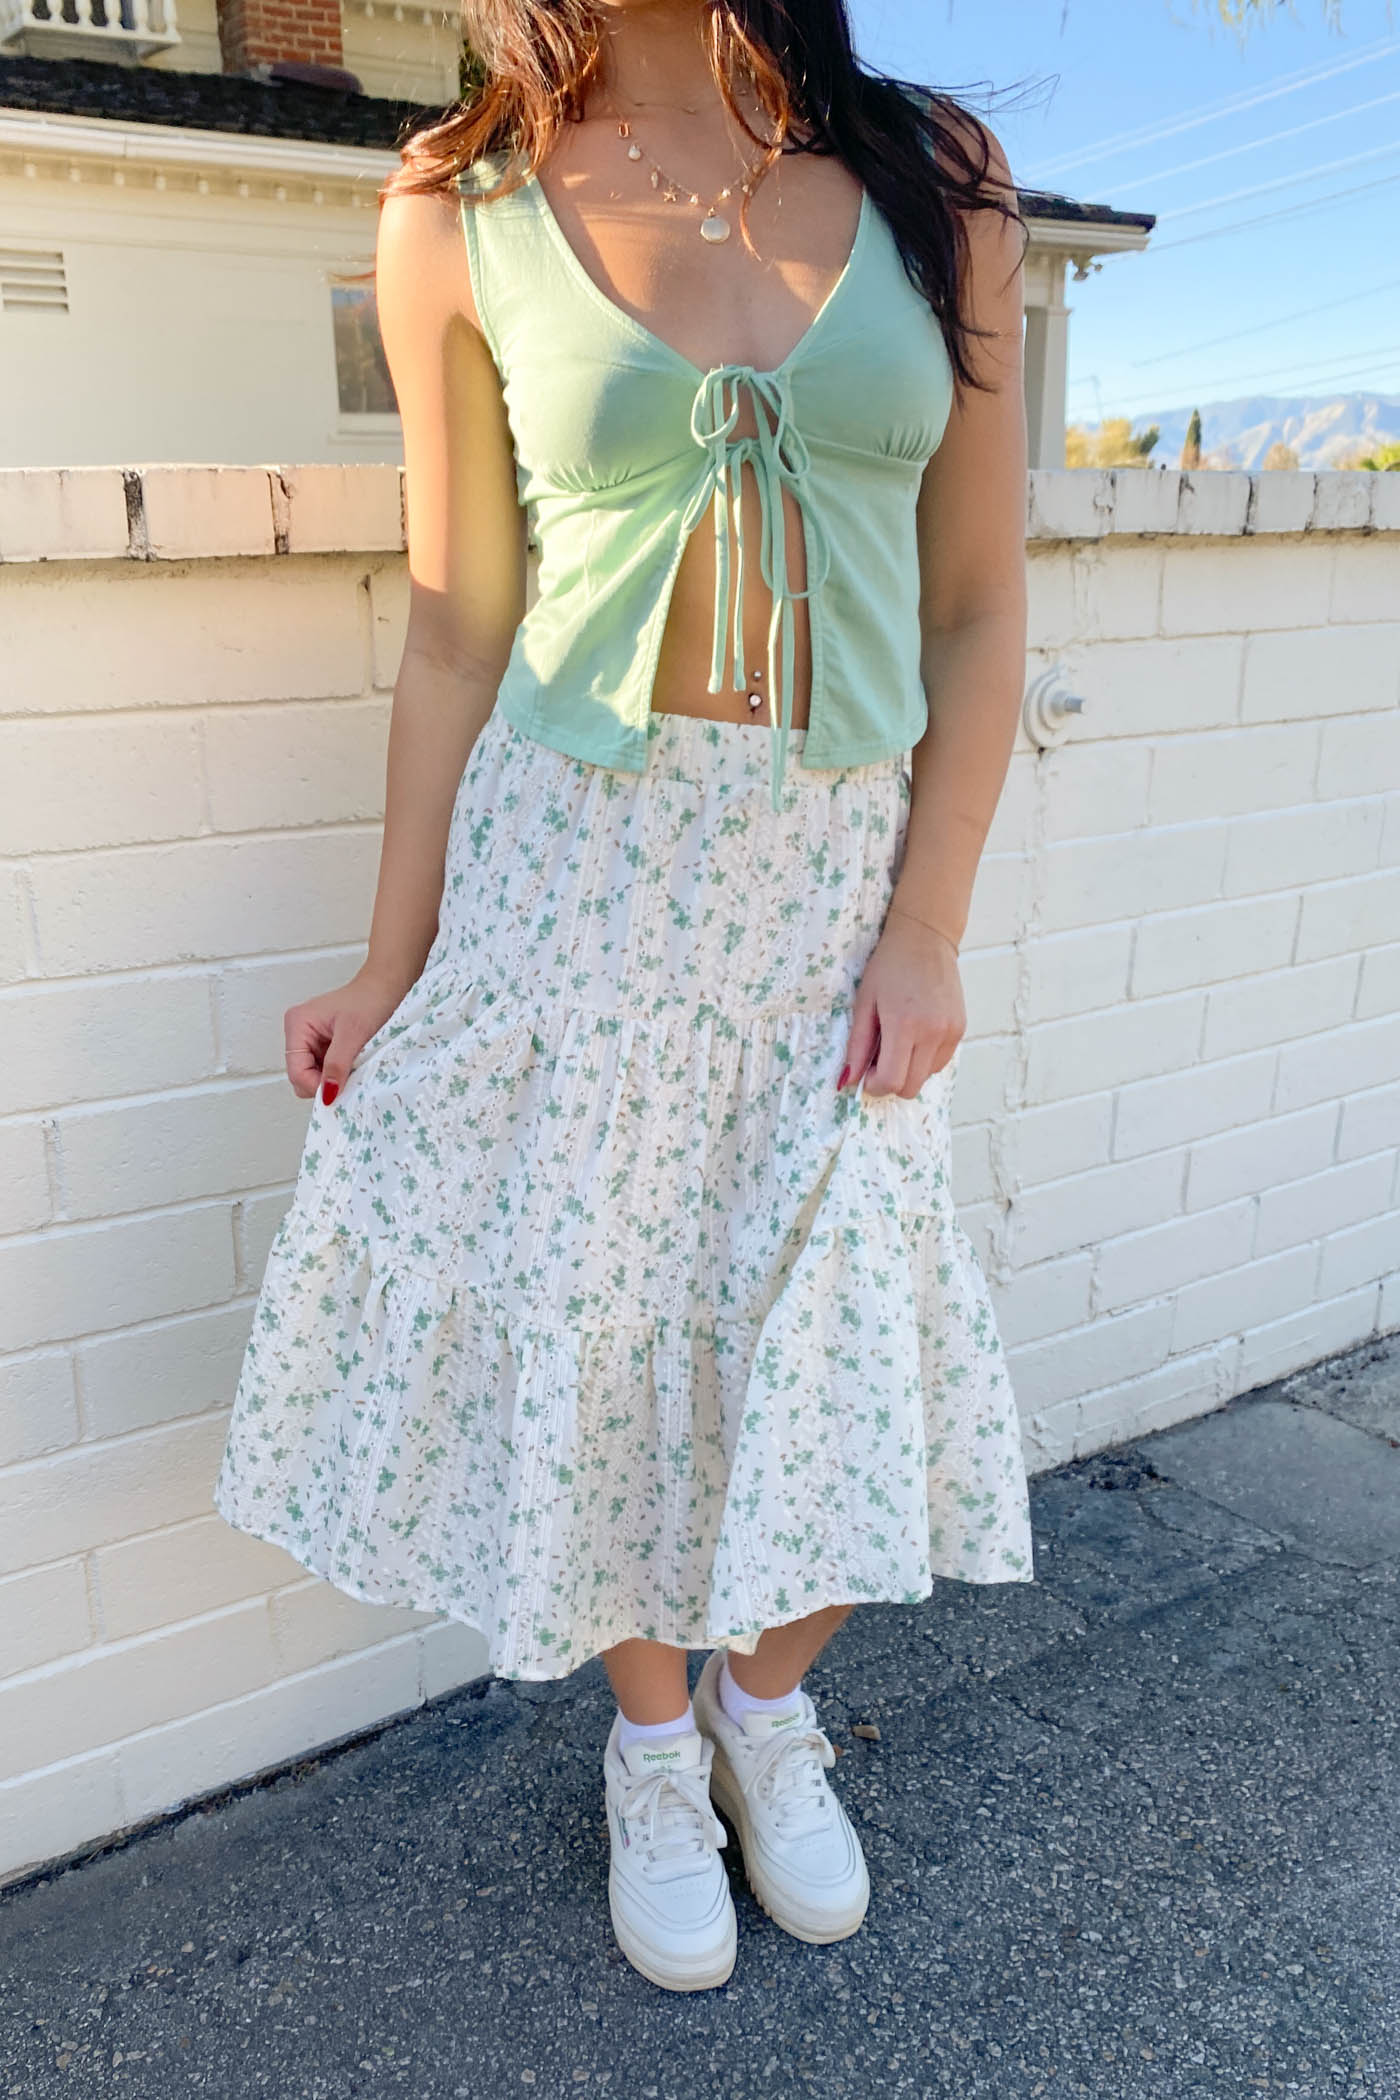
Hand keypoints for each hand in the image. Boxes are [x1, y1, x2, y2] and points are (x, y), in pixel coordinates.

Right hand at [284, 964, 413, 1103]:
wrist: (387, 987)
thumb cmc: (370, 1000)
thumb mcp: (353, 1035)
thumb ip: (337, 1065)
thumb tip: (327, 1095)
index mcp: (297, 1024)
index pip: (296, 1071)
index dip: (315, 1086)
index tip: (339, 1093)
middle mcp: (299, 1031)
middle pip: (301, 1075)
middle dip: (323, 1083)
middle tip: (349, 1078)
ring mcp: (310, 1039)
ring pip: (313, 1075)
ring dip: (332, 1078)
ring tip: (354, 1067)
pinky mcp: (323, 1045)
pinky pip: (325, 1070)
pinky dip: (338, 1073)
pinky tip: (353, 1064)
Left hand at [838, 907, 964, 1099]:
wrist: (925, 938)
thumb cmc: (888, 967)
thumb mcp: (864, 1003)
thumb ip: (857, 1046)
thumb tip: (848, 1081)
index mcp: (904, 1025)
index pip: (892, 1081)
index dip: (875, 1086)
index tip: (866, 1073)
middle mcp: (932, 1032)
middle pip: (911, 1087)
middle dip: (890, 1082)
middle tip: (878, 1059)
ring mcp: (950, 1032)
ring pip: (926, 1077)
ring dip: (908, 1070)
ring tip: (897, 1041)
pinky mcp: (960, 1029)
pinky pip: (939, 1062)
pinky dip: (924, 1060)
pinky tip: (914, 1035)